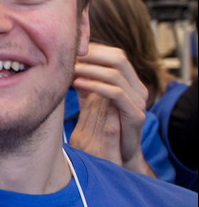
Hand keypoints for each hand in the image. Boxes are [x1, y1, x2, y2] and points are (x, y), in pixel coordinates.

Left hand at [70, 44, 152, 174]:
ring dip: (90, 69)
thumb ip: (85, 84)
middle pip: (118, 58)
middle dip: (92, 54)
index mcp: (130, 83)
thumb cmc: (104, 129)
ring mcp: (139, 101)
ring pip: (116, 74)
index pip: (115, 55)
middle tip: (69, 55)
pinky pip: (116, 94)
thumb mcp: (92, 102)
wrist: (118, 157)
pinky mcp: (135, 115)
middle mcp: (138, 88)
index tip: (71, 50)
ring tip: (70, 69)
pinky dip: (95, 86)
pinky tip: (77, 84)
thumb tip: (68, 66)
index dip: (94, 50)